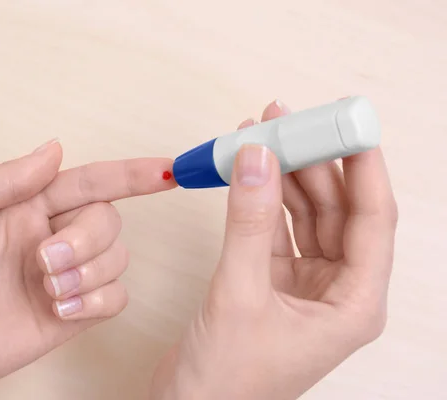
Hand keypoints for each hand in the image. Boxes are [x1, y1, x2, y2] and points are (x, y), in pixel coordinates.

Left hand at [0, 139, 175, 399]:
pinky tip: (62, 308)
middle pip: (108, 220)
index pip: (92, 181)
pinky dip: (97, 301)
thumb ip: (8, 177)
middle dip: (87, 238)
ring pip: (116, 259)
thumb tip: (54, 149)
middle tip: (45, 259)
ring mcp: (61, 279)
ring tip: (47, 288)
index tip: (166, 170)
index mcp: (26, 206)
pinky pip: (114, 300)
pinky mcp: (67, 317)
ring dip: (89, 271)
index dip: (131, 174)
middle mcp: (50, 238)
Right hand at [152, 100, 397, 399]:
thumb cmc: (226, 381)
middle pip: (337, 210)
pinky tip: (249, 173)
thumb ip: (249, 222)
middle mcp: (336, 292)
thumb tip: (256, 159)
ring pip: (305, 216)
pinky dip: (261, 200)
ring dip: (285, 177)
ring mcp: (304, 286)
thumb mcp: (240, 292)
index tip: (348, 124)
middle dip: (314, 163)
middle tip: (292, 122)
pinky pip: (274, 229)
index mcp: (354, 304)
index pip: (373, 220)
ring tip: (265, 136)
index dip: (363, 167)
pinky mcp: (272, 283)